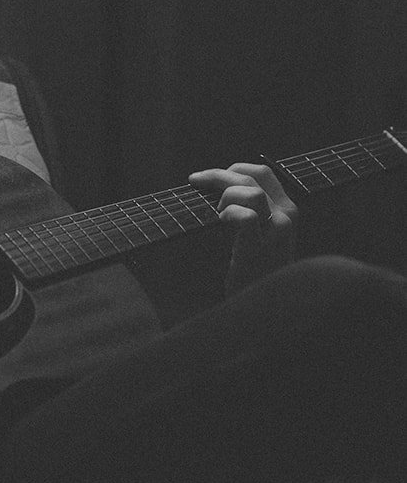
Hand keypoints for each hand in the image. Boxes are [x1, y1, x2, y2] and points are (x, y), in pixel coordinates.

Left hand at [188, 161, 296, 294]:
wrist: (267, 313)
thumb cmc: (255, 275)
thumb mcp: (260, 236)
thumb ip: (250, 211)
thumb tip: (214, 188)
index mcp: (287, 211)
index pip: (263, 173)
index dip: (234, 169)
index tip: (209, 176)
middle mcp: (286, 218)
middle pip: (251, 177)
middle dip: (218, 175)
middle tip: (196, 183)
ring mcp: (277, 233)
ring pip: (249, 192)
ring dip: (224, 195)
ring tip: (217, 214)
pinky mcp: (261, 249)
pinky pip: (244, 216)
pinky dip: (228, 213)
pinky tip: (220, 223)